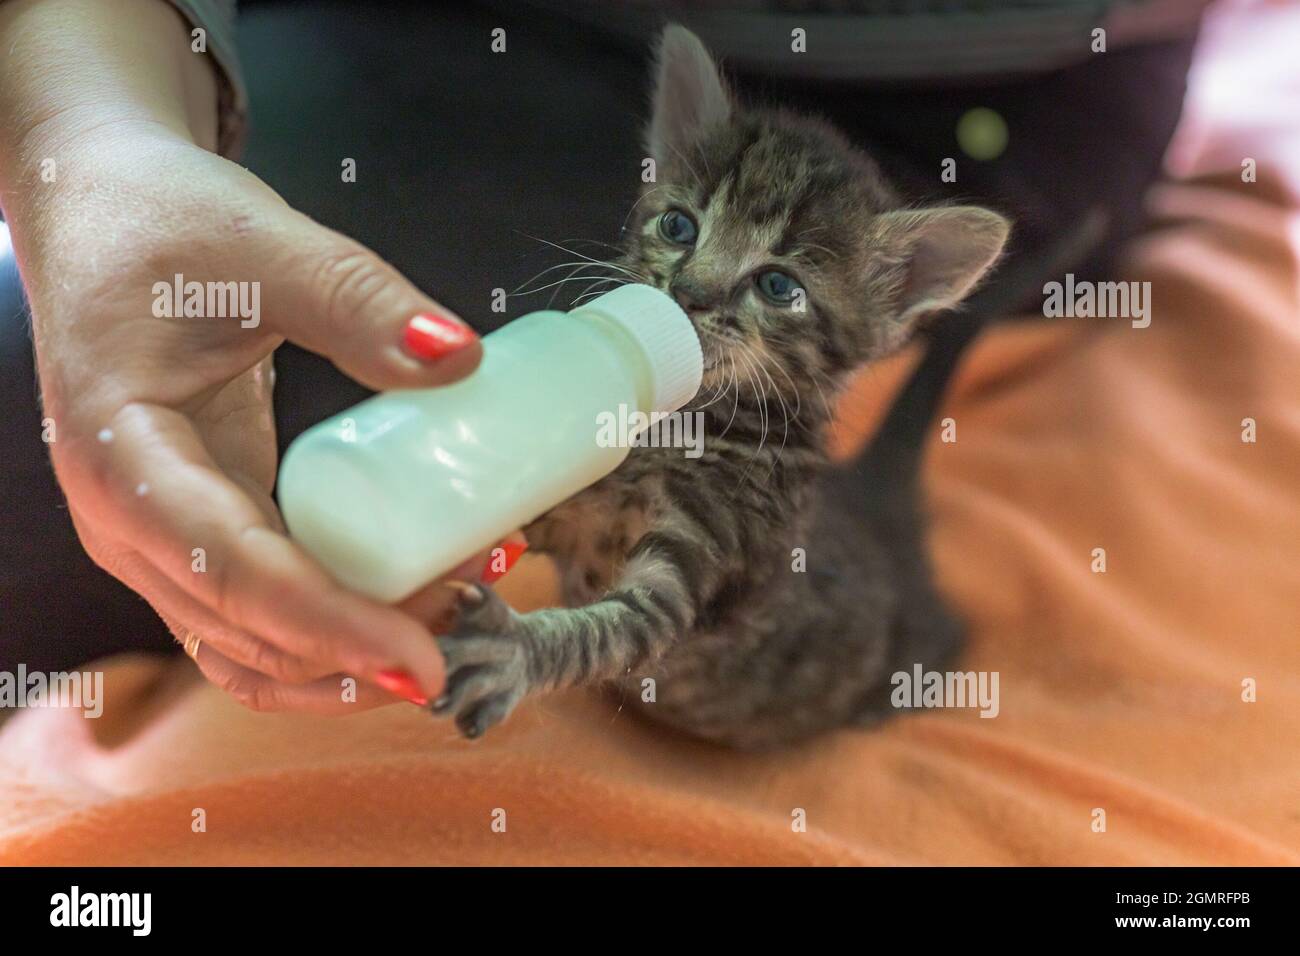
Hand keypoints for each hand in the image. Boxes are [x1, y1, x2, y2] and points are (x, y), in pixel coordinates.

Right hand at [0, 0, 494, 711]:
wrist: (100, 215)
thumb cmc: (160, 224)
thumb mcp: (262, 247)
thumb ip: (358, 299)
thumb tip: (459, 357)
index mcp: (123, 457)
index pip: (231, 572)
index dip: (331, 628)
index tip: (422, 662)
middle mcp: (130, 524)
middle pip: (249, 631)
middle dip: (363, 647)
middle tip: (478, 610)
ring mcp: (161, 538)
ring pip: (256, 644)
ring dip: (356, 651)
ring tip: (466, 601)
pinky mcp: (202, 531)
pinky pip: (268, 611)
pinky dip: (341, 622)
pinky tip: (424, 588)